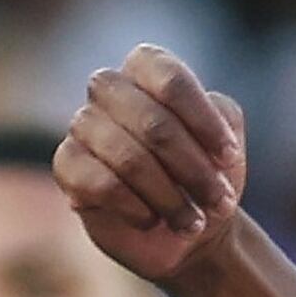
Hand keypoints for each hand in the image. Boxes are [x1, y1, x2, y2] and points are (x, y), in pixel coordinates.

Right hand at [55, 43, 248, 285]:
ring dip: (170, 197)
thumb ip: (219, 118)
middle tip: (219, 201)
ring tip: (193, 222)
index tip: (230, 159)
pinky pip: (101, 184)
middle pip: (153, 123)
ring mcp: (82, 126)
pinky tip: (151, 220)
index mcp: (146, 70)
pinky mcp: (65, 166)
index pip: (170, 80)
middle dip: (192, 169)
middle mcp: (108, 90)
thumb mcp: (225, 141)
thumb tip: (193, 128)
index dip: (204, 121)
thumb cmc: (204, 175)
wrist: (182, 227)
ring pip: (129, 158)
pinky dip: (136, 208)